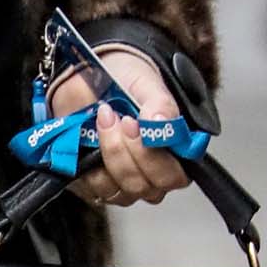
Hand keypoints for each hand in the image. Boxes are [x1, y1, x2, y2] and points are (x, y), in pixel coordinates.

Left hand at [50, 47, 191, 210]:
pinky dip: (92, 162)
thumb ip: (161, 104)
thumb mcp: (147, 84)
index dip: (155, 158)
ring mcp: (126, 180)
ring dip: (111, 152)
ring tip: (104, 118)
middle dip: (130, 152)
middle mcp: (153, 173)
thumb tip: (161, 123)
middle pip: (148, 186)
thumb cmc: (126, 82)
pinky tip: (91, 136)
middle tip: (120, 118)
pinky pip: (97, 187)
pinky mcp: (99, 181)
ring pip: (123, 188)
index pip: (175, 175)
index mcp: (175, 153)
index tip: (135, 124)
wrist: (90, 77)